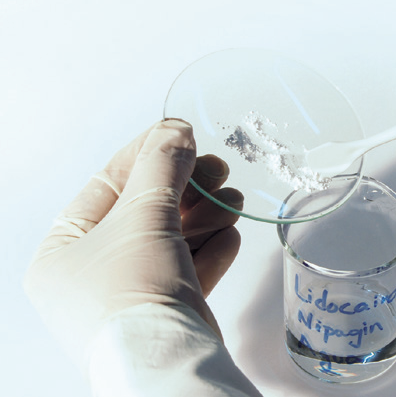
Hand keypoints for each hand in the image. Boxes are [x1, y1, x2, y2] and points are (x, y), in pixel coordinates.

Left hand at [23, 120, 242, 368]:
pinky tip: (229, 236)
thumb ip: (160, 166)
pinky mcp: (164, 312)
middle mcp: (92, 273)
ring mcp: (130, 295)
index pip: (107, 185)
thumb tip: (175, 129)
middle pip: (145, 213)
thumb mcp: (144, 215)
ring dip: (206, 219)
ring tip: (233, 202)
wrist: (167, 364)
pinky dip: (209, 252)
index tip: (180, 133)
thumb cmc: (134, 289)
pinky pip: (185, 272)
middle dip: (187, 190)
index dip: (147, 155)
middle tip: (218, 170)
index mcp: (64, 249)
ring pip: (171, 242)